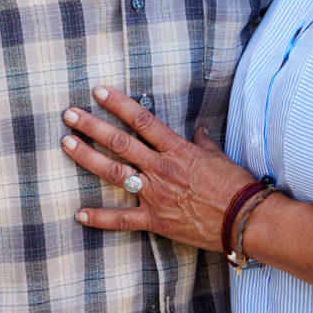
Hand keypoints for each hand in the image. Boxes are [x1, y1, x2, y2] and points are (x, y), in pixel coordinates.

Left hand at [59, 86, 256, 252]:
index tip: (97, 91)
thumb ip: (202, 143)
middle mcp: (162, 168)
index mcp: (177, 149)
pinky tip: (79, 214)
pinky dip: (100, 218)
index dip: (118, 103)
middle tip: (69, 114)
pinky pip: (123, 220)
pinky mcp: (156, 221)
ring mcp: (156, 195)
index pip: (142, 120)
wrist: (246, 220)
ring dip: (88, 157)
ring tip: (67, 143)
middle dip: (92, 126)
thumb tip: (197, 130)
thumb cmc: (236, 186)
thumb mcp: (218, 156)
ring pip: (115, 172)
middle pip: (120, 142)